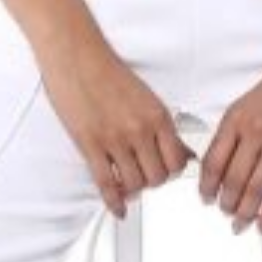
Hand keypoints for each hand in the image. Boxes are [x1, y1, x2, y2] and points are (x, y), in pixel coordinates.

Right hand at [39, 37, 193, 218]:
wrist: (78, 55)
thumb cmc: (109, 71)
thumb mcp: (147, 97)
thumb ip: (165, 127)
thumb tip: (184, 150)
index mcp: (158, 115)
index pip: (177, 160)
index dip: (172, 171)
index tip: (166, 171)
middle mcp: (140, 129)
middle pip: (158, 177)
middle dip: (153, 182)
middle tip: (146, 177)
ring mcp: (115, 139)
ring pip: (135, 184)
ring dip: (133, 190)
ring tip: (129, 184)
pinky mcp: (90, 145)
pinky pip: (106, 183)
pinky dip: (113, 201)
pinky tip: (117, 207)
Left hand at [197, 55, 261, 234]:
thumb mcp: (244, 104)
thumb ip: (231, 134)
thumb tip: (217, 167)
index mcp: (236, 119)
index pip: (212, 163)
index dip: (206, 187)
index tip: (206, 198)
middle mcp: (255, 131)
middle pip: (232, 182)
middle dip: (226, 205)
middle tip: (225, 213)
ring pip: (255, 190)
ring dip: (245, 213)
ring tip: (241, 221)